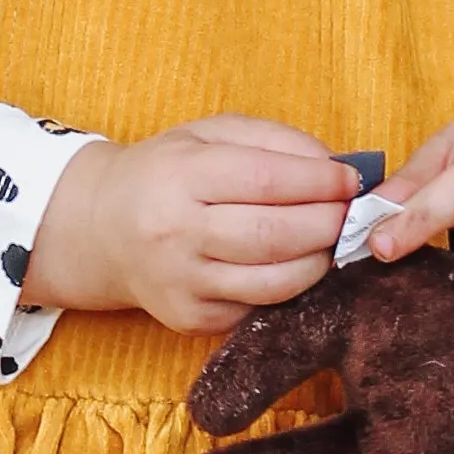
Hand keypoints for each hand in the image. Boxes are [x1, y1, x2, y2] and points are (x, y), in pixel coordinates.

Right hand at [23, 114, 358, 335]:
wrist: (102, 229)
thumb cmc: (167, 173)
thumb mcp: (209, 134)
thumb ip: (273, 140)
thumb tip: (333, 166)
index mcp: (180, 175)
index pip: (267, 180)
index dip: (320, 181)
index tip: (350, 179)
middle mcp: (175, 232)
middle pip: (275, 235)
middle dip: (329, 224)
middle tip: (351, 214)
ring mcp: (182, 283)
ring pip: (274, 283)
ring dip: (320, 262)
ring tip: (332, 241)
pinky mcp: (190, 319)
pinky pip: (259, 308)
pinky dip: (290, 287)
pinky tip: (297, 265)